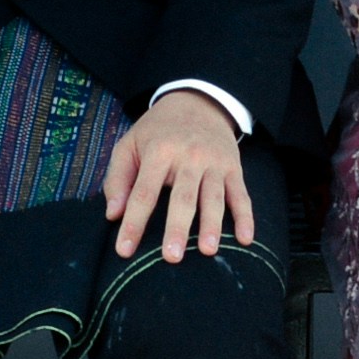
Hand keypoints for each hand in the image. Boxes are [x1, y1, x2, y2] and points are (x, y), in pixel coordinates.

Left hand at [106, 88, 252, 260]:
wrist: (197, 102)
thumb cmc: (157, 131)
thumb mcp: (129, 145)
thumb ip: (117, 179)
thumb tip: (112, 215)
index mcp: (159, 151)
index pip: (144, 193)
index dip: (133, 223)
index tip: (124, 250)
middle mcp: (189, 157)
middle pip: (182, 197)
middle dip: (177, 228)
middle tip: (172, 257)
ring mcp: (214, 162)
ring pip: (214, 197)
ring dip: (212, 225)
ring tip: (208, 251)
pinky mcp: (233, 168)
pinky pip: (241, 195)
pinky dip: (245, 217)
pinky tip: (246, 240)